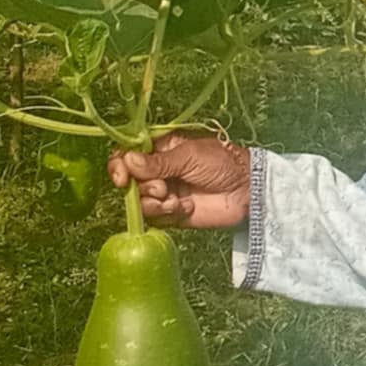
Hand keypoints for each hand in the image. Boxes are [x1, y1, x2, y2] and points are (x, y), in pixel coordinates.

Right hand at [108, 133, 251, 230]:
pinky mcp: (171, 212)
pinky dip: (167, 213)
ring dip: (154, 202)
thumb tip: (127, 161)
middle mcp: (158, 170)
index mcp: (161, 148)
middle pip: (129, 181)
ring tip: (175, 200)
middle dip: (142, 187)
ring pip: (139, 201)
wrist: (246, 190)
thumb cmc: (222, 163)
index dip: (120, 165)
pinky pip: (155, 217)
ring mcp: (164, 192)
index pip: (128, 154)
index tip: (122, 177)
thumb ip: (158, 162)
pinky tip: (186, 208)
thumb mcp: (189, 155)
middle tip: (162, 188)